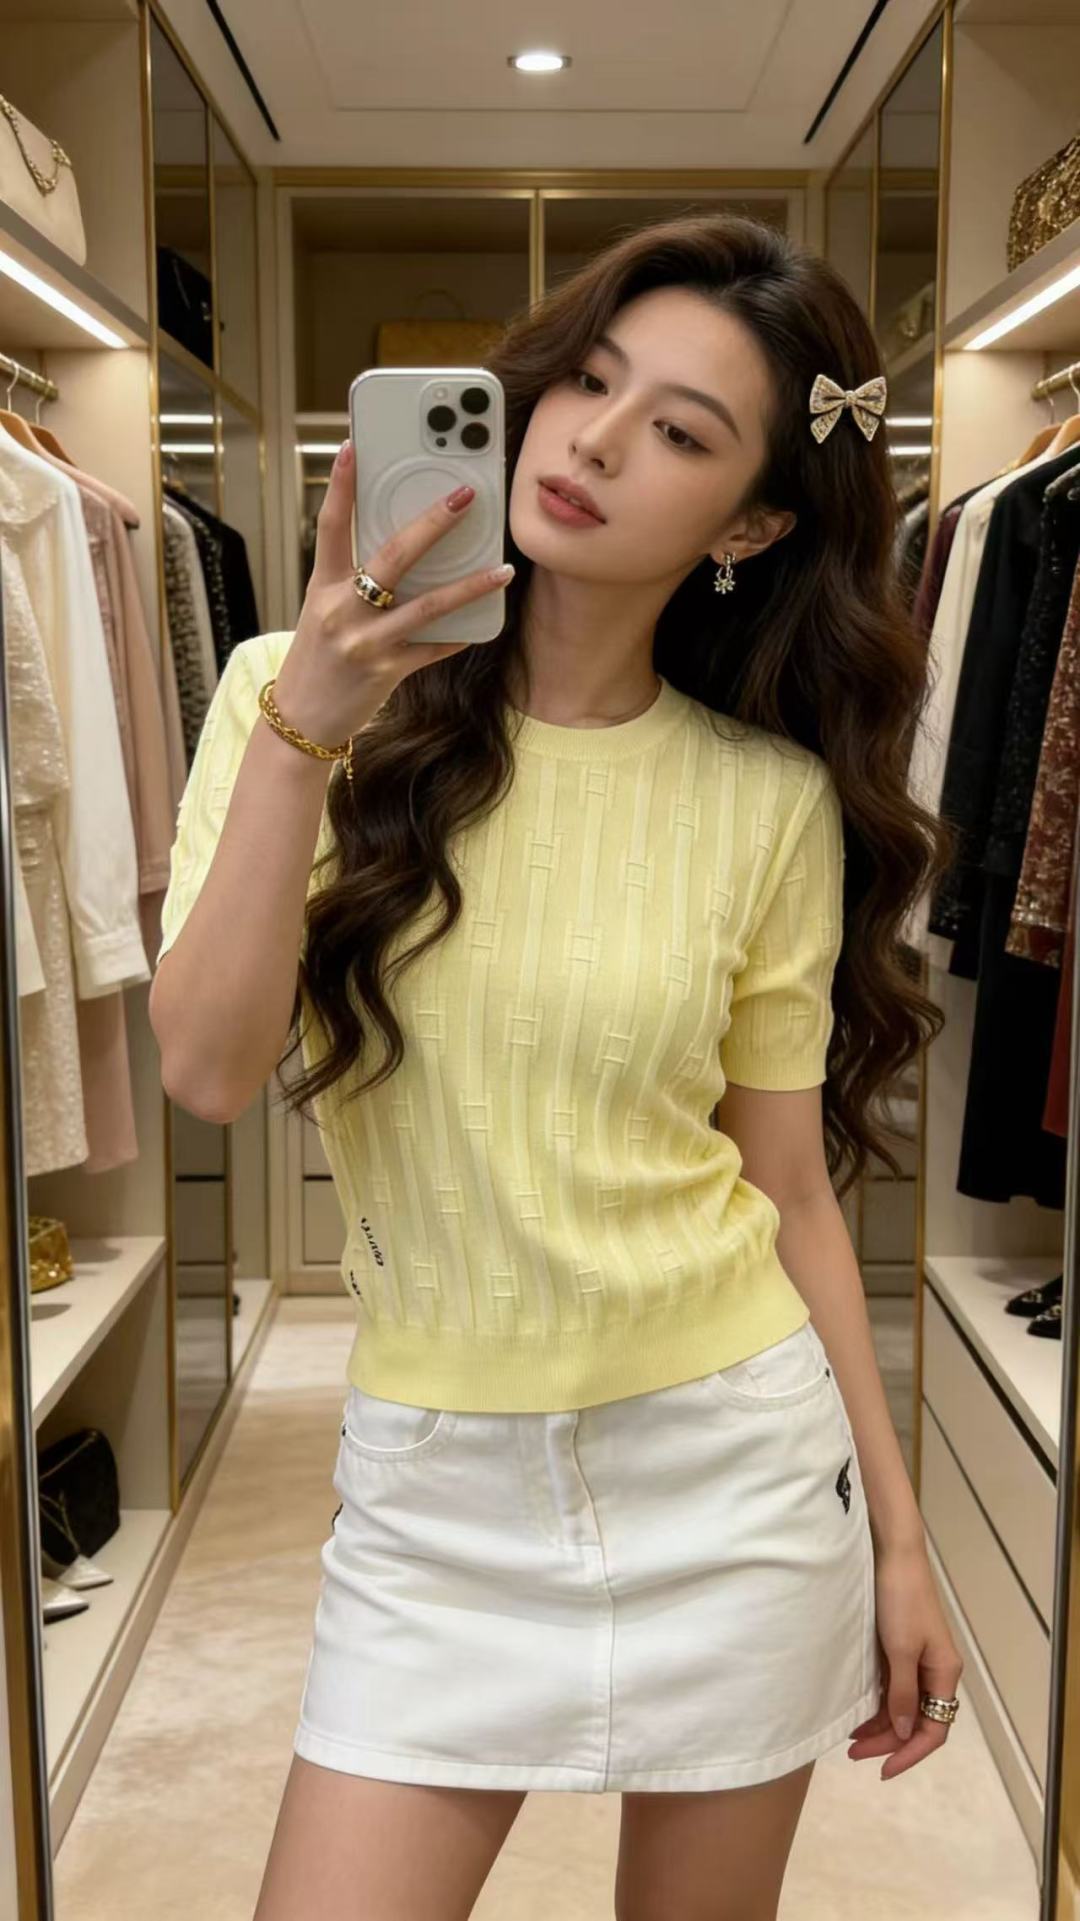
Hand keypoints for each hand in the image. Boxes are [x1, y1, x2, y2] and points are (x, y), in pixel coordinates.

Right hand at [272, 439, 513, 746]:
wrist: (300, 719)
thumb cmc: (316, 660)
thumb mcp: (324, 612)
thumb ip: (354, 583)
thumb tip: (404, 552)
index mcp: (323, 587)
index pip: (331, 526)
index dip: (340, 486)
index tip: (352, 446)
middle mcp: (343, 610)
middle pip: (392, 556)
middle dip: (432, 524)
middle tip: (464, 497)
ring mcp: (366, 642)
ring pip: (427, 606)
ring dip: (470, 586)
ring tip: (503, 570)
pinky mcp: (387, 671)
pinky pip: (433, 649)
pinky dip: (458, 634)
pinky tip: (483, 623)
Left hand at [847, 1538, 962, 1779]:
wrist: (893, 1554)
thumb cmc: (900, 1600)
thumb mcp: (900, 1650)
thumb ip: (904, 1694)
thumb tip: (906, 1733)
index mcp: (944, 1673)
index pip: (935, 1730)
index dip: (910, 1754)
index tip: (882, 1770)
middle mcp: (935, 1671)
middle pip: (917, 1721)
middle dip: (888, 1742)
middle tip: (853, 1752)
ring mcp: (918, 1659)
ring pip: (903, 1707)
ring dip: (881, 1725)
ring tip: (850, 1738)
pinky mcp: (901, 1648)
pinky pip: (893, 1688)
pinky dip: (878, 1703)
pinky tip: (858, 1711)